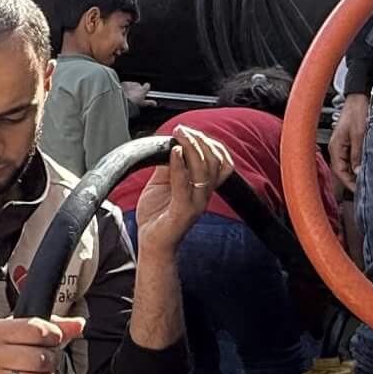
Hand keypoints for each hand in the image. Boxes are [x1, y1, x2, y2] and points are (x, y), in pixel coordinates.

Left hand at [122, 80, 151, 109]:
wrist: (122, 100)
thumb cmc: (132, 102)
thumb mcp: (142, 103)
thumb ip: (149, 102)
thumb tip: (155, 103)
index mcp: (143, 89)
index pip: (147, 85)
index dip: (146, 88)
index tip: (144, 91)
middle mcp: (138, 85)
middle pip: (139, 85)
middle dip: (137, 89)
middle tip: (135, 95)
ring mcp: (131, 83)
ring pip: (133, 84)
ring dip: (131, 88)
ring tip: (129, 94)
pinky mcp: (125, 83)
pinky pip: (126, 84)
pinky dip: (126, 87)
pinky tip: (125, 92)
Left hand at [132, 130, 232, 256]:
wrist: (151, 244)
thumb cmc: (157, 216)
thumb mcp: (161, 183)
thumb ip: (168, 165)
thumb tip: (169, 144)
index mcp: (203, 188)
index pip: (222, 161)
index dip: (210, 143)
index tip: (190, 130)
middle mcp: (204, 195)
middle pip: (214, 162)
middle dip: (199, 141)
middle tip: (182, 129)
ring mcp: (195, 204)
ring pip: (204, 171)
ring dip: (191, 148)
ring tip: (178, 136)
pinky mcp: (182, 213)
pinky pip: (185, 187)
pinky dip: (180, 167)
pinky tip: (174, 154)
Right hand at [329, 92, 369, 191]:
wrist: (360, 96)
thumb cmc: (357, 110)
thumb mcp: (359, 134)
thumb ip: (358, 154)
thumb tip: (358, 171)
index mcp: (335, 146)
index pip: (339, 171)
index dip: (349, 183)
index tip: (359, 190)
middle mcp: (336, 147)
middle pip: (343, 169)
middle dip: (353, 179)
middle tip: (365, 187)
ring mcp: (342, 143)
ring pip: (348, 163)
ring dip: (356, 170)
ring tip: (367, 177)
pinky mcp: (349, 140)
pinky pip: (352, 156)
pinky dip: (359, 162)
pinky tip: (367, 164)